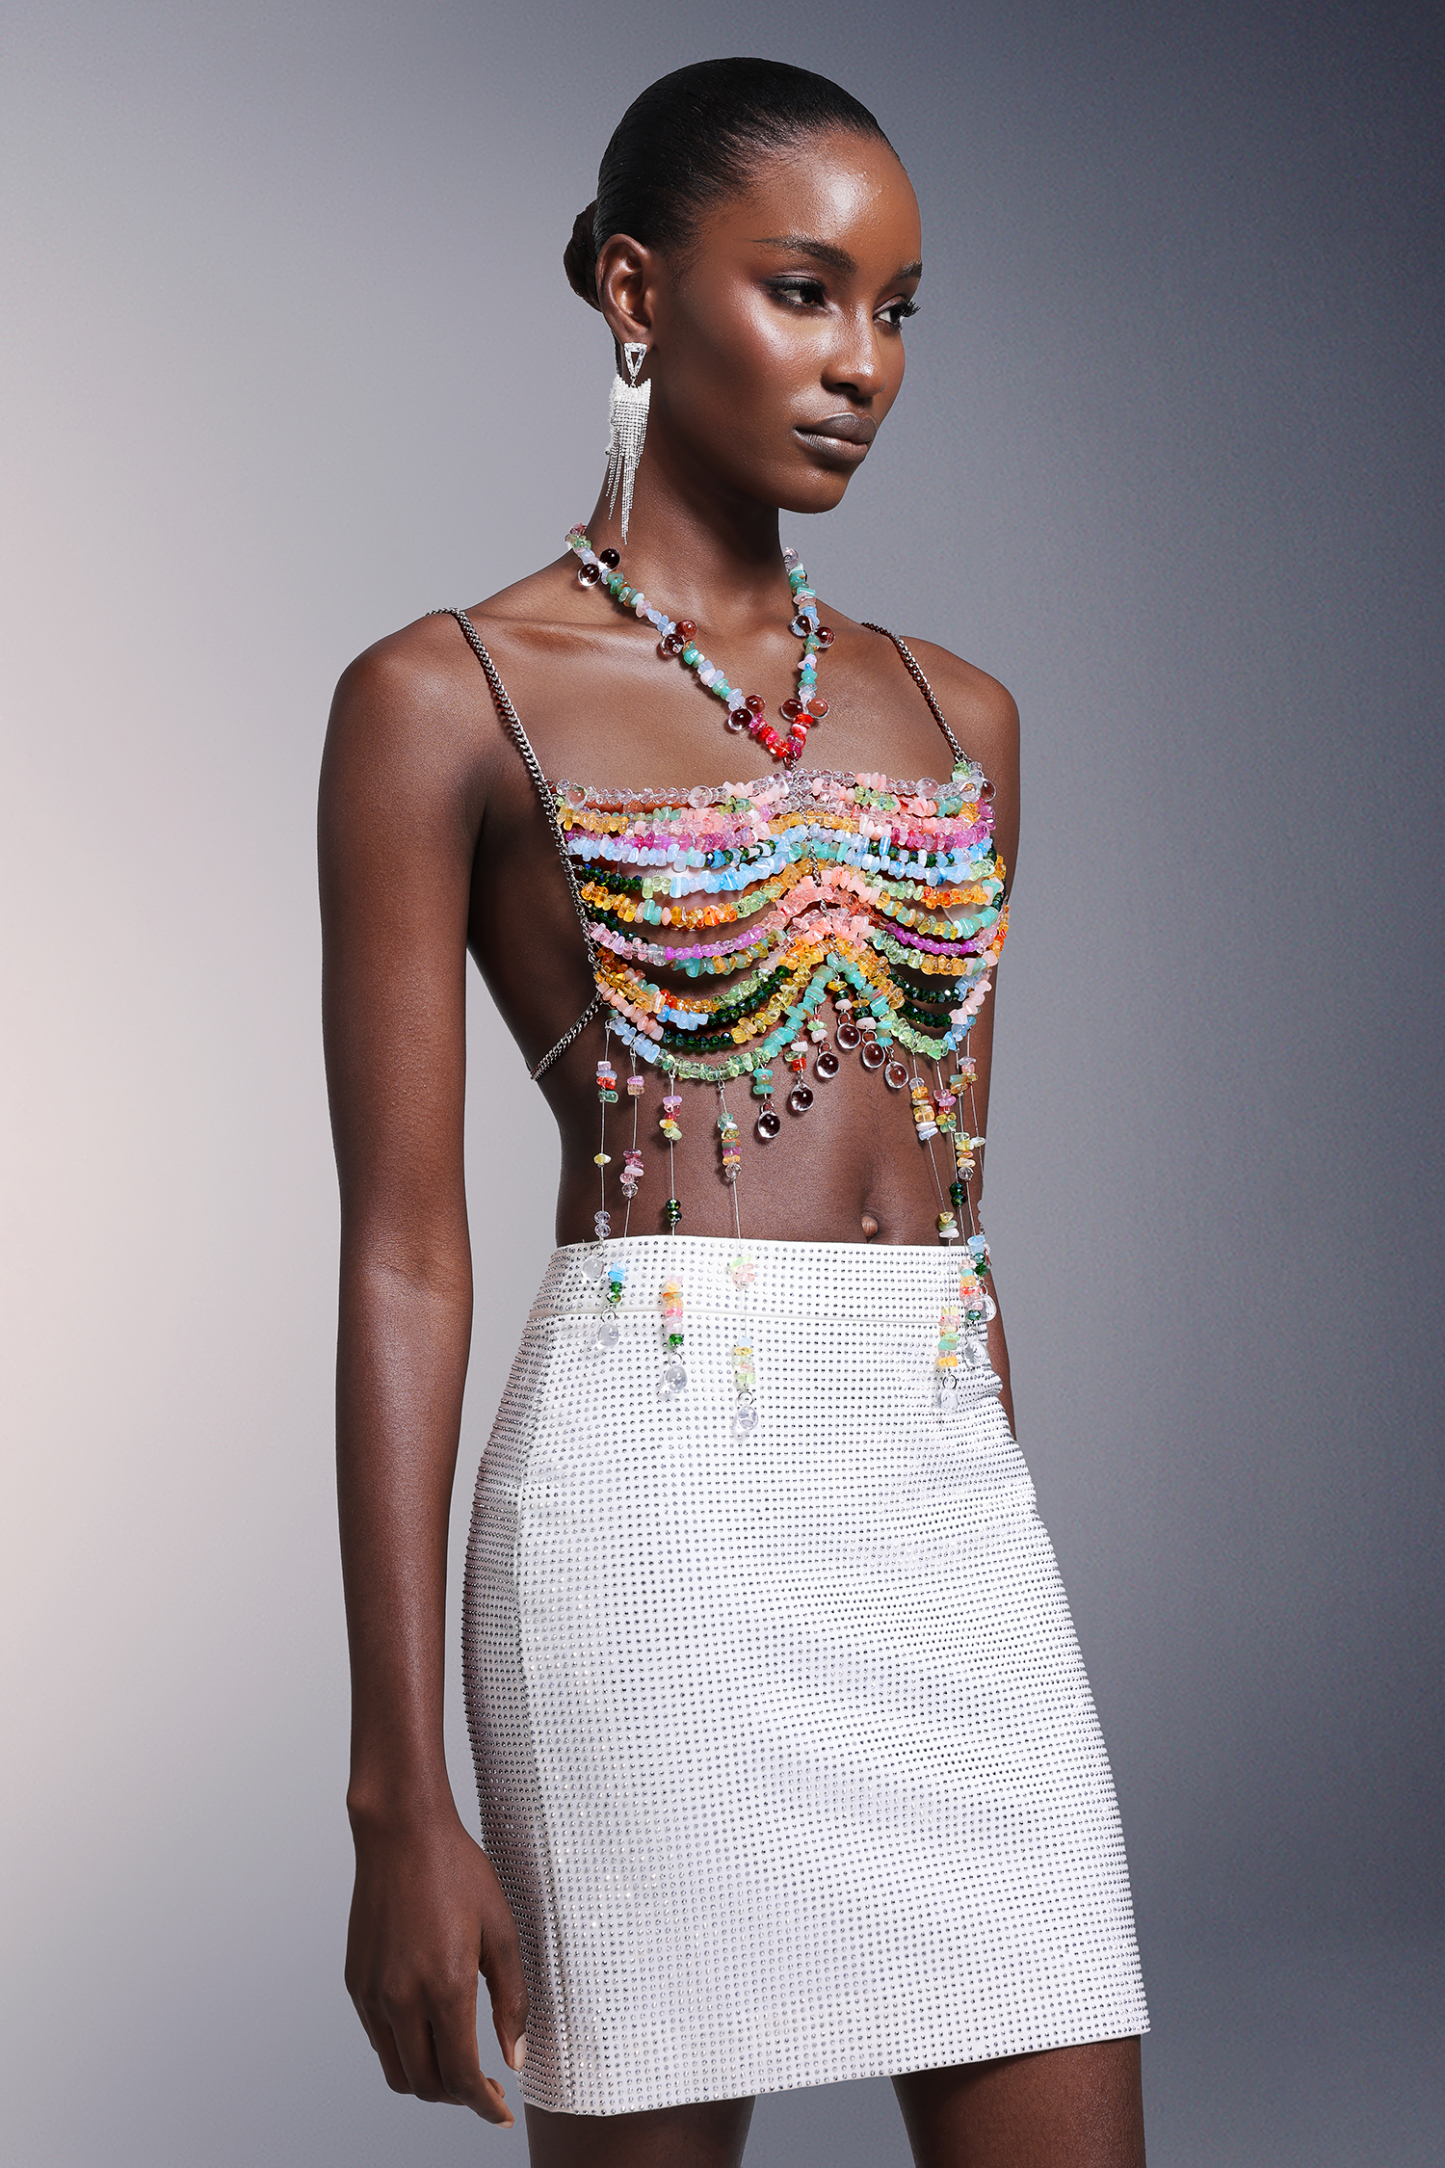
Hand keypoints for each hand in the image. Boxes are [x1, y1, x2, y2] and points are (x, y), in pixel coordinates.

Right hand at [345, 1801, 527, 2126]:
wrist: (401, 1833)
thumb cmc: (456, 1872)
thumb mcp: (501, 1931)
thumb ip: (511, 2001)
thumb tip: (515, 2057)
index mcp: (444, 1986)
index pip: (460, 2077)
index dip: (483, 2105)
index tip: (499, 2112)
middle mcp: (401, 1998)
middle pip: (426, 2085)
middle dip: (458, 2098)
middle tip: (484, 2088)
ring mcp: (373, 1993)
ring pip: (396, 2071)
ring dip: (428, 2081)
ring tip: (457, 2064)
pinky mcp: (356, 1982)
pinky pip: (378, 2039)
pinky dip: (404, 2050)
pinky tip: (428, 2030)